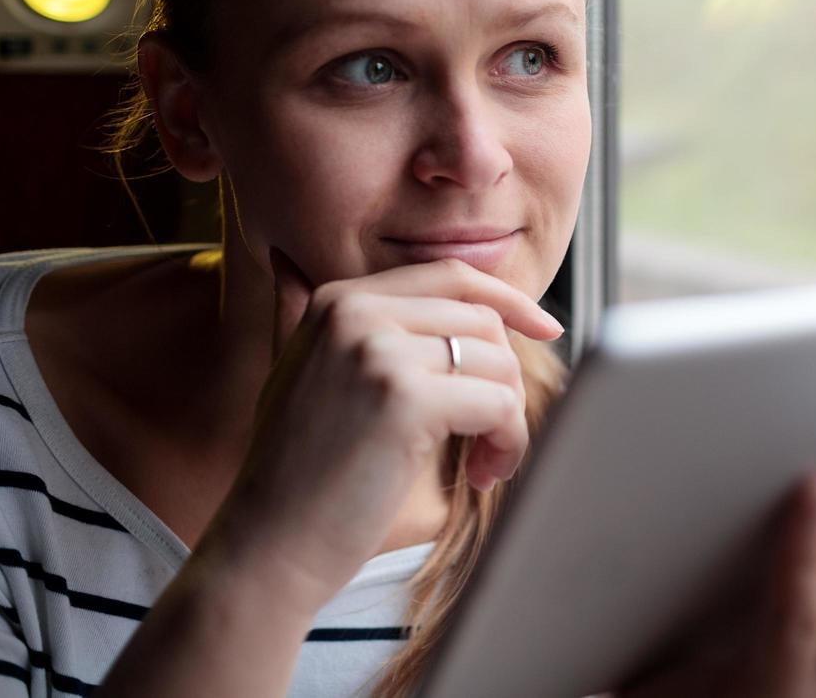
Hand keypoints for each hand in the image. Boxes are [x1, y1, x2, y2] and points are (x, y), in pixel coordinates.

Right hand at [194, 247, 563, 617]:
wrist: (268, 544)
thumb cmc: (300, 472)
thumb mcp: (310, 374)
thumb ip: (341, 323)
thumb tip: (348, 272)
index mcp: (337, 299)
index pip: (451, 276)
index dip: (508, 299)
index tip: (547, 329)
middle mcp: (354, 311)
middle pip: (482, 321)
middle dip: (505, 378)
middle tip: (492, 437)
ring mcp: (379, 351)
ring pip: (498, 363)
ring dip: (509, 418)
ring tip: (483, 463)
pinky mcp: (405, 399)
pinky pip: (500, 404)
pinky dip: (509, 443)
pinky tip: (482, 475)